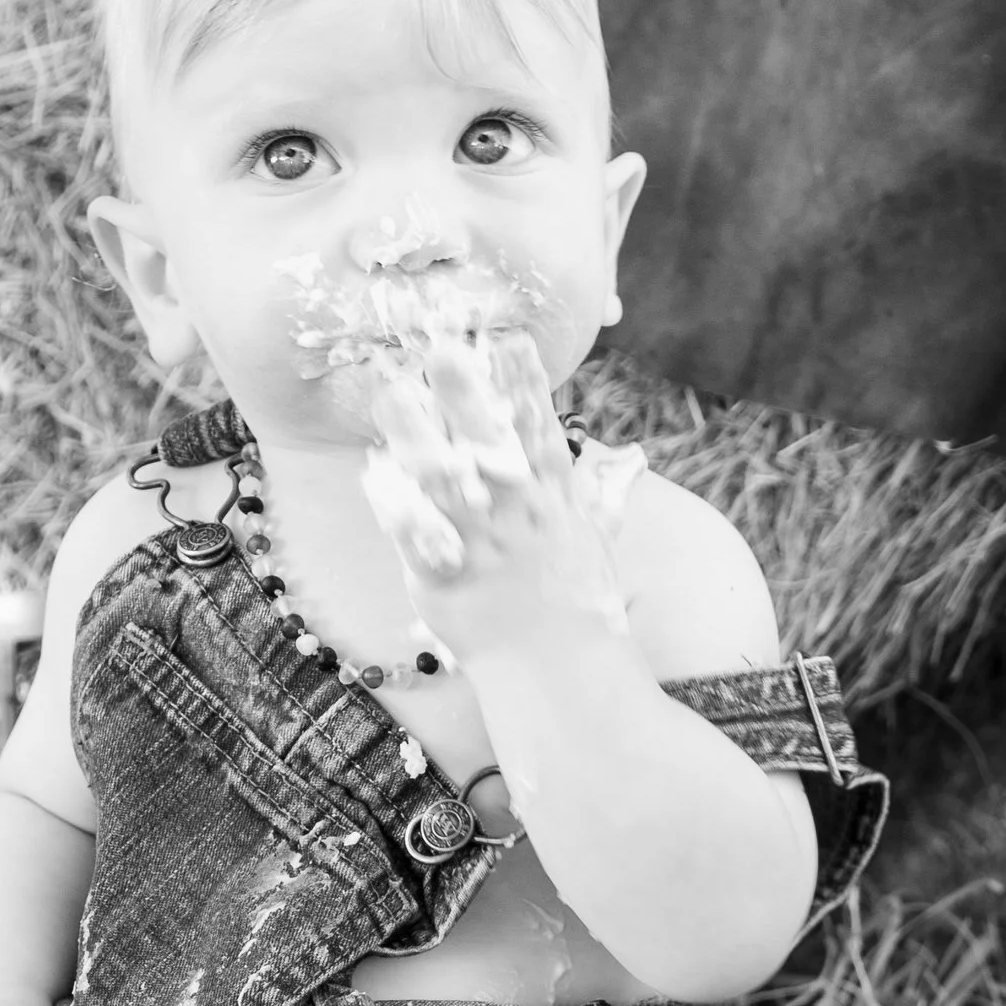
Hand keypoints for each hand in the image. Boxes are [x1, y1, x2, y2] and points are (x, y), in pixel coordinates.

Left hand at [362, 333, 626, 653]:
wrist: (562, 672)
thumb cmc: (579, 606)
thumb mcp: (596, 541)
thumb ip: (601, 494)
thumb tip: (630, 462)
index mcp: (555, 497)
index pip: (540, 425)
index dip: (523, 378)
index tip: (505, 332)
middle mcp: (520, 512)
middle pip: (488, 438)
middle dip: (465, 388)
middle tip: (439, 342)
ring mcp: (484, 544)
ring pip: (442, 477)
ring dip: (414, 430)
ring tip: (389, 389)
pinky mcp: (447, 580)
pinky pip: (415, 538)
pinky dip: (395, 507)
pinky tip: (374, 474)